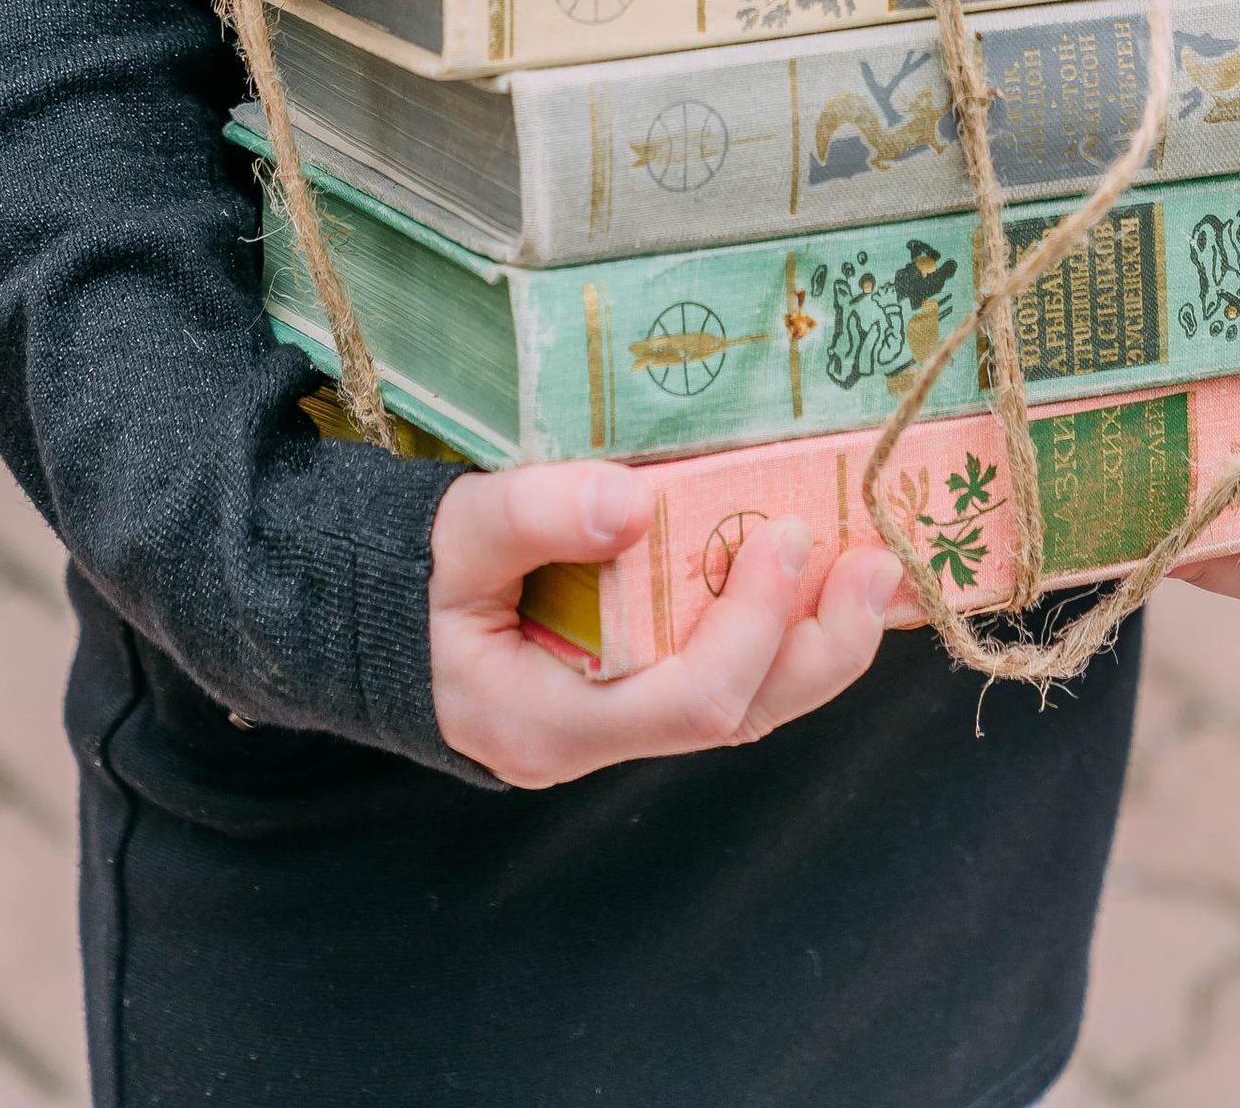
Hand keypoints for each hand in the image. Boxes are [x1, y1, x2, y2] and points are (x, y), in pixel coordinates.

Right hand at [428, 460, 906, 786]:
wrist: (360, 621)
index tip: (787, 537)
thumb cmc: (400, 579)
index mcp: (551, 721)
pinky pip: (722, 674)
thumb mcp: (452, 536)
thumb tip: (633, 499)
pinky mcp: (630, 689)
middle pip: (737, 716)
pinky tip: (822, 583)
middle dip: (820, 646)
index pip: (689, 700)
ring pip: (742, 704)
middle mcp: (597, 740)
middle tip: (878, 565)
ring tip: (879, 574)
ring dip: (817, 641)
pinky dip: (779, 631)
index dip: (754, 625)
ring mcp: (617, 721)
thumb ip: (534, 513)